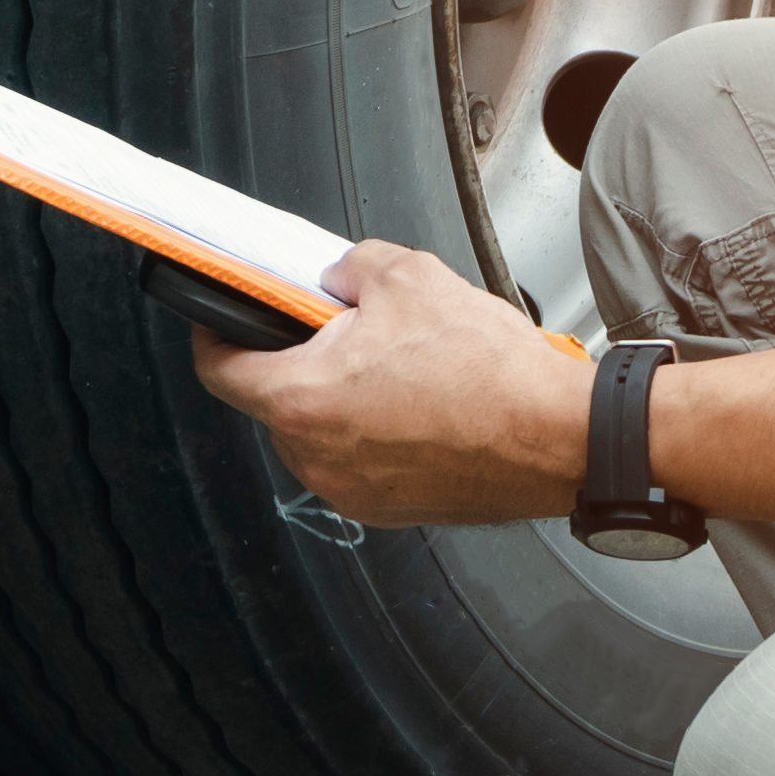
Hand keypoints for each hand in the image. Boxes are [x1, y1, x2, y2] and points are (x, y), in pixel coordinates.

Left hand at [189, 241, 590, 527]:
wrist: (558, 437)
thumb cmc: (490, 372)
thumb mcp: (408, 276)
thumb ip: (349, 267)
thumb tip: (336, 275)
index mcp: (303, 400)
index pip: (219, 369)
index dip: (216, 332)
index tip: (225, 315)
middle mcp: (318, 458)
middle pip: (274, 400)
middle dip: (298, 359)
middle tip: (340, 328)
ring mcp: (354, 491)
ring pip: (320, 431)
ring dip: (340, 397)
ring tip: (395, 364)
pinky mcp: (392, 508)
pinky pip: (361, 459)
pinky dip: (375, 430)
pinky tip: (421, 400)